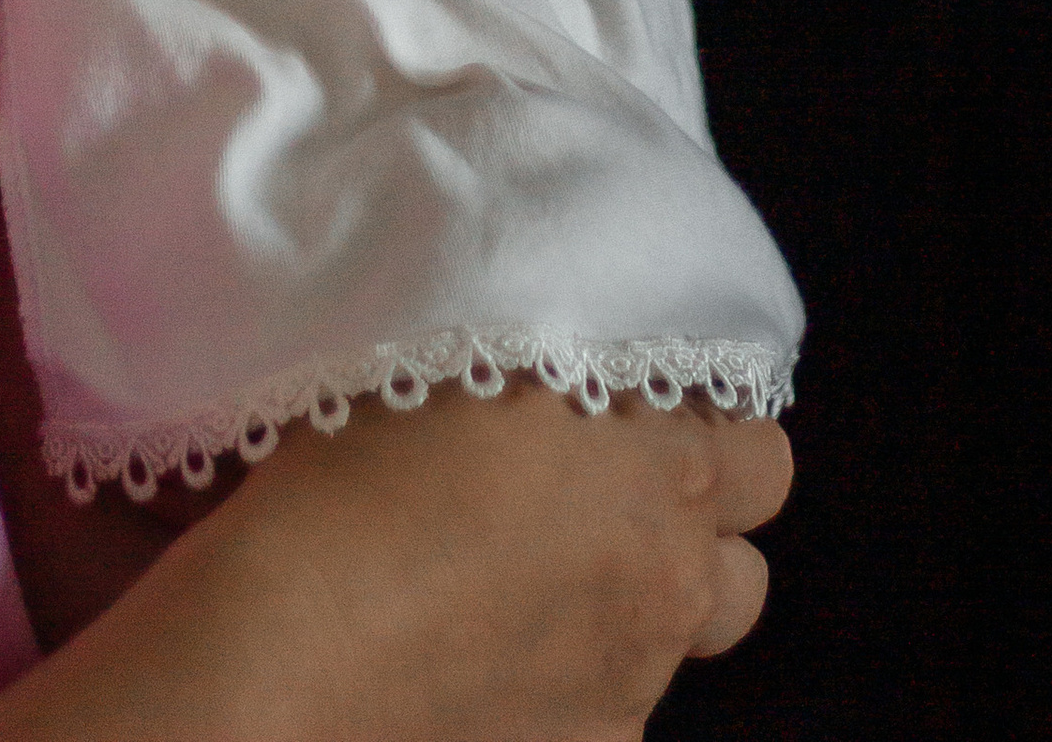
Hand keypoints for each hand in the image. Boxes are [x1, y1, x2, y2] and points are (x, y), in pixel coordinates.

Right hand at [0, 380, 792, 741]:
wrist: (292, 636)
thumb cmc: (353, 467)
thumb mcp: (455, 346)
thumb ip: (543, 354)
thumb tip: (549, 346)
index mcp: (659, 458)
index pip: (759, 448)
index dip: (703, 434)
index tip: (637, 420)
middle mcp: (668, 575)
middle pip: (745, 559)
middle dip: (690, 533)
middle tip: (601, 506)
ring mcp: (633, 684)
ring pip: (686, 643)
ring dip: (643, 607)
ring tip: (550, 586)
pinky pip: (615, 714)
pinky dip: (575, 689)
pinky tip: (491, 660)